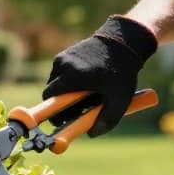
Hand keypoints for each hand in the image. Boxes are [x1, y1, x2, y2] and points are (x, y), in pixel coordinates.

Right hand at [43, 15, 157, 135]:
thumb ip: (107, 120)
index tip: (59, 121)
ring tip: (85, 95)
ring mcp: (63, 57)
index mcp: (73, 76)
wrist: (123, 41)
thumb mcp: (120, 99)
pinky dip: (69, 82)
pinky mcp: (65, 53)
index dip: (53, 113)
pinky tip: (86, 83)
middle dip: (61, 105)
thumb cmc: (122, 71)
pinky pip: (61, 74)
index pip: (49, 99)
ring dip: (65, 93)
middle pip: (51, 93)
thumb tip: (91, 134)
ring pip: (55, 83)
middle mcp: (64, 65)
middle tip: (76, 112)